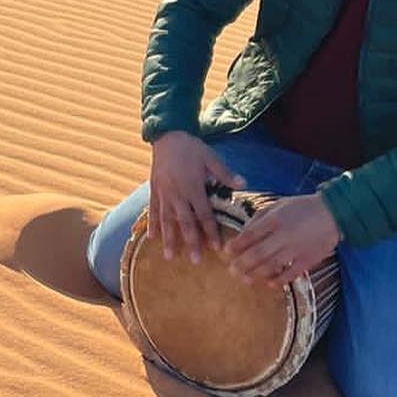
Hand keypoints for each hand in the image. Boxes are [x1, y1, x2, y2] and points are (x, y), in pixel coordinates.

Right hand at [147, 131, 240, 263]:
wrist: (166, 135)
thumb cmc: (191, 147)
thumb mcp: (210, 157)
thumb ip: (225, 174)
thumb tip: (244, 184)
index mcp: (193, 186)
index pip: (204, 214)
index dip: (211, 232)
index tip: (217, 248)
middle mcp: (177, 193)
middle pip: (185, 222)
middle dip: (191, 242)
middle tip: (195, 261)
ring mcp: (164, 193)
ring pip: (166, 220)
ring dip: (169, 239)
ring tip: (170, 256)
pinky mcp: (154, 190)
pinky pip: (153, 210)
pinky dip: (152, 224)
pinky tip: (151, 239)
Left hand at [227, 194, 339, 284]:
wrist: (333, 213)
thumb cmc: (302, 207)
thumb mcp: (278, 205)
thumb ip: (260, 217)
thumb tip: (244, 232)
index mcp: (275, 219)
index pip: (251, 234)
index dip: (237, 244)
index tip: (226, 251)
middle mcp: (284, 235)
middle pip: (258, 253)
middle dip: (242, 263)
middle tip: (231, 271)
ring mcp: (297, 249)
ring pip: (272, 265)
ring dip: (256, 274)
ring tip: (245, 279)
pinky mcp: (309, 259)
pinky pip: (291, 273)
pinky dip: (280, 280)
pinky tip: (269, 284)